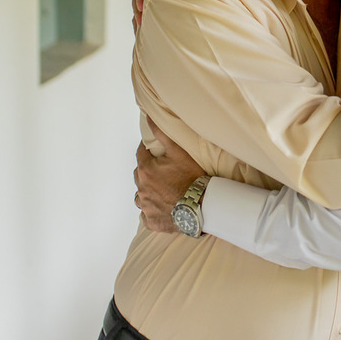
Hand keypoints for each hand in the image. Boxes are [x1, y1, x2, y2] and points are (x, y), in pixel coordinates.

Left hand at [134, 118, 206, 233]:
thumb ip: (161, 134)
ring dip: (147, 192)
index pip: (140, 154)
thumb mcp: (178, 152)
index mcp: (146, 170)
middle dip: (147, 171)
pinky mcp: (151, 221)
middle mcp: (142, 189)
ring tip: (162, 191)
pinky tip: (162, 207)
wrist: (201, 207)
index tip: (153, 151)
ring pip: (140, 196)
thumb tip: (148, 118)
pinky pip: (146, 215)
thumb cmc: (191, 179)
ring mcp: (146, 206)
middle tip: (161, 171)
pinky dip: (152, 210)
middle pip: (139, 175)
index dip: (147, 151)